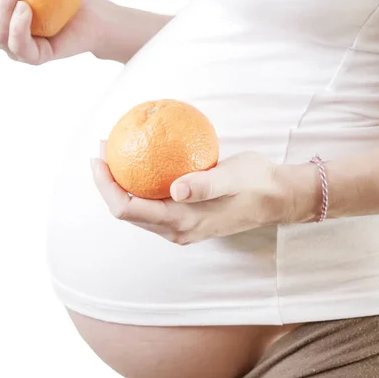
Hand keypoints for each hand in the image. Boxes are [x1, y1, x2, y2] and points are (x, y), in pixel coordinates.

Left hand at [91, 150, 319, 244]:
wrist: (279, 198)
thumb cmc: (257, 183)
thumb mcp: (233, 178)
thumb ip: (205, 185)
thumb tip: (175, 190)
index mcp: (182, 222)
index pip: (128, 210)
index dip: (106, 186)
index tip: (99, 157)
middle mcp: (176, 230)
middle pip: (126, 211)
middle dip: (107, 182)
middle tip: (104, 147)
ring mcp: (180, 227)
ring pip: (136, 209)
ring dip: (120, 183)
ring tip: (115, 151)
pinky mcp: (186, 218)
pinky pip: (150, 204)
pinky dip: (138, 185)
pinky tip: (140, 163)